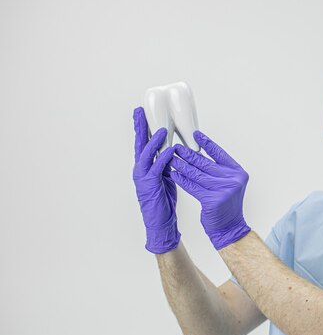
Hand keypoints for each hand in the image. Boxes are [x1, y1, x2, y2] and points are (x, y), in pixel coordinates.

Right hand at [132, 107, 179, 253]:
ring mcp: (142, 177)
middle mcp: (140, 169)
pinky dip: (164, 159)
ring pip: (146, 154)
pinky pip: (157, 169)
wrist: (161, 222)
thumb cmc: (163, 200)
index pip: (142, 143)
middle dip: (140, 127)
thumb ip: (165, 163)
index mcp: (144, 166)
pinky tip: (171, 150)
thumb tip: (172, 150)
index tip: (141, 112)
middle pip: (139, 144)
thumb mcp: (165, 177)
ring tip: (163, 129)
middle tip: (140, 111)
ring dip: (154, 141)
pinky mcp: (149, 186)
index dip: (142, 127)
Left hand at [169, 130, 249, 249]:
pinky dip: (182, 180)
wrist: (229, 227)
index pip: (220, 153)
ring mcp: (224, 190)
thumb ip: (219, 170)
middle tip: (176, 147)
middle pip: (206, 163)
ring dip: (182, 166)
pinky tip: (174, 174)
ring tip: (171, 159)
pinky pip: (193, 187)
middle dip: (189, 154)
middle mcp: (233, 179)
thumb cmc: (226, 205)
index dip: (206, 143)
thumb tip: (199, 153)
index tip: (195, 134)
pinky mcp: (213, 200)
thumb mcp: (229, 184)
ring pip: (197, 174)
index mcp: (238, 172)